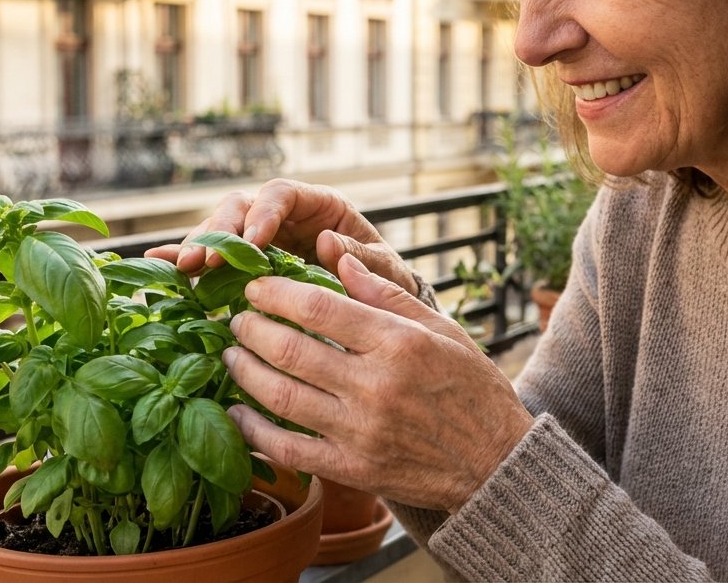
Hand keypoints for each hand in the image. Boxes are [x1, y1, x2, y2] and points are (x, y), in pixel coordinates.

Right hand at [145, 179, 418, 296]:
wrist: (376, 306)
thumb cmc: (382, 280)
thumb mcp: (382, 268)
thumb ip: (362, 256)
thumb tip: (327, 242)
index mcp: (318, 204)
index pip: (282, 194)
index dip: (263, 213)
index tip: (252, 242)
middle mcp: (282, 214)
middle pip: (240, 207)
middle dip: (219, 231)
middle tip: (203, 260)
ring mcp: (258, 236)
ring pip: (219, 228)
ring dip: (198, 246)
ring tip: (182, 269)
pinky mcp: (242, 261)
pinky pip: (210, 254)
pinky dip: (184, 257)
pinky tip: (156, 263)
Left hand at [222, 253, 534, 512]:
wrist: (496, 464)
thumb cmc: (471, 388)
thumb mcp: (442, 329)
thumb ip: (387, 295)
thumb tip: (340, 259)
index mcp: (398, 343)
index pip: (318, 308)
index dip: (276, 293)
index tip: (256, 287)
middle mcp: (375, 386)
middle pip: (289, 349)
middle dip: (250, 329)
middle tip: (236, 319)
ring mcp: (360, 431)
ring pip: (279, 397)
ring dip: (244, 372)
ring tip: (231, 356)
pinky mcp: (352, 468)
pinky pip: (288, 449)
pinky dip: (254, 431)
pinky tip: (238, 413)